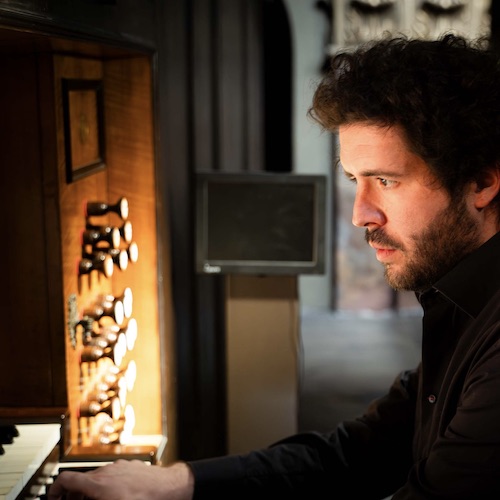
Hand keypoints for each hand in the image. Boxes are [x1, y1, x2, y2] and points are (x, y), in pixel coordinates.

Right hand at [47, 459, 193, 499]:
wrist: (170, 488)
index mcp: (99, 484)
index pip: (66, 479)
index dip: (55, 490)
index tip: (53, 498)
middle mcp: (107, 471)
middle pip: (81, 480)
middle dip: (74, 496)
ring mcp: (120, 466)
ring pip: (98, 477)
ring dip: (92, 491)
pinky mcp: (130, 466)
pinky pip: (113, 474)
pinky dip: (107, 485)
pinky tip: (116, 496)